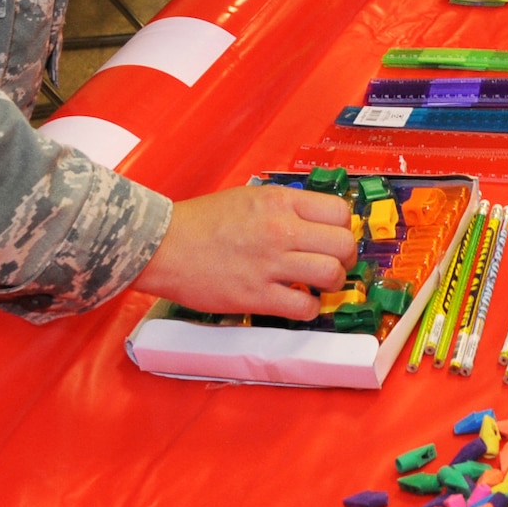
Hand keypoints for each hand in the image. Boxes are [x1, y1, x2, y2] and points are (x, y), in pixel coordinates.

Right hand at [133, 183, 357, 318]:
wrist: (163, 245)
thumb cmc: (202, 221)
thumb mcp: (250, 197)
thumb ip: (285, 207)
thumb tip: (316, 221)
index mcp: (280, 201)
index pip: (340, 212)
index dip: (343, 228)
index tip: (334, 237)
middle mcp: (281, 229)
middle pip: (344, 244)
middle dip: (345, 258)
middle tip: (333, 264)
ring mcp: (270, 264)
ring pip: (331, 275)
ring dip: (330, 284)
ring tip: (316, 285)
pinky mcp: (257, 296)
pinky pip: (305, 307)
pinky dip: (308, 309)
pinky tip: (297, 303)